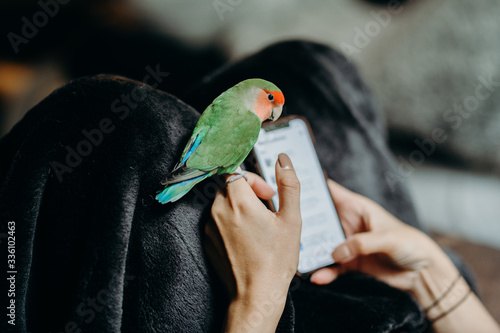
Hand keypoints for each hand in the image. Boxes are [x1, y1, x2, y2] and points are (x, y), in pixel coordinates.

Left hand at [205, 154, 300, 331]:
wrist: (256, 295)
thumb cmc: (276, 260)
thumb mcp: (291, 219)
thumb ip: (289, 184)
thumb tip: (284, 160)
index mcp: (238, 201)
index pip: (235, 169)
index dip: (253, 177)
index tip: (267, 193)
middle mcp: (218, 210)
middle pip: (229, 186)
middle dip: (248, 191)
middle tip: (266, 208)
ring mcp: (209, 227)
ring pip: (222, 203)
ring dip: (239, 207)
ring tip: (259, 226)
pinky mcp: (206, 241)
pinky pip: (217, 220)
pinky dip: (230, 222)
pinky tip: (247, 239)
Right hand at [310, 180, 499, 332]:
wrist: (423, 273)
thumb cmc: (410, 244)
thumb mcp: (388, 238)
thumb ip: (361, 243)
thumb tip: (336, 252)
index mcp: (358, 207)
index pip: (332, 192)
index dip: (313, 187)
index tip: (292, 184)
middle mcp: (348, 223)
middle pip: (320, 219)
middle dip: (304, 223)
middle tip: (286, 226)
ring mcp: (347, 243)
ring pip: (322, 244)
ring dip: (311, 251)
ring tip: (298, 257)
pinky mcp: (350, 262)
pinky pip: (332, 266)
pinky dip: (324, 272)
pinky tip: (317, 277)